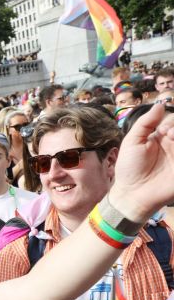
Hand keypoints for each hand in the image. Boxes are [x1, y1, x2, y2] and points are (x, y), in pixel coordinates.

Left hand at [110, 104, 173, 221]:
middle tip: (169, 135)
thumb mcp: (132, 142)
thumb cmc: (129, 168)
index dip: (170, 122)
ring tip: (173, 140)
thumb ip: (145, 123)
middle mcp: (173, 144)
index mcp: (160, 136)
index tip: (163, 131)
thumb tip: (159, 105)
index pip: (172, 120)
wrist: (133, 193)